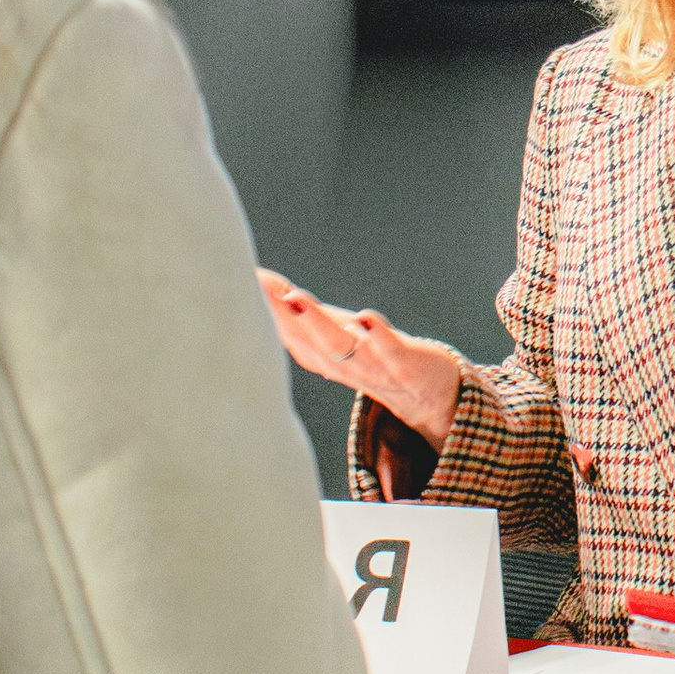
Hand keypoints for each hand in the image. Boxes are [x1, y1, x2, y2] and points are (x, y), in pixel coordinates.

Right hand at [257, 271, 461, 450]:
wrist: (431, 399)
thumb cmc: (373, 357)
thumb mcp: (333, 333)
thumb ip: (298, 312)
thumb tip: (257, 279)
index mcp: (322, 356)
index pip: (289, 330)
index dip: (266, 304)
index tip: (242, 275)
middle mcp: (342, 364)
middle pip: (307, 340)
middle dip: (282, 315)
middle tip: (257, 287)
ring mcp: (374, 367)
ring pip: (341, 347)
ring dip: (317, 324)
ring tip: (295, 297)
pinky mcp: (406, 366)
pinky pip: (391, 352)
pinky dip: (378, 336)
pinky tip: (365, 317)